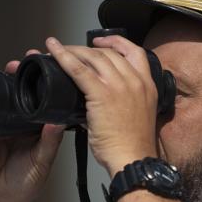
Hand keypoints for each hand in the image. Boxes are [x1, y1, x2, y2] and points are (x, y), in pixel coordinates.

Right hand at [0, 53, 64, 201]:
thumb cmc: (25, 182)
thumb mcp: (41, 162)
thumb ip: (49, 143)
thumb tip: (57, 122)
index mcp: (40, 128)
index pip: (46, 102)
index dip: (49, 87)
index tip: (54, 71)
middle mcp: (23, 121)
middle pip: (25, 93)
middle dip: (27, 76)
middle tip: (30, 59)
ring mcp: (3, 122)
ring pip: (6, 95)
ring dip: (8, 79)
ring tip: (12, 67)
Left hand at [45, 34, 158, 173]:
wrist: (132, 159)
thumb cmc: (131, 146)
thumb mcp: (135, 117)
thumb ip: (119, 103)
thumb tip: (94, 104)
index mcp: (148, 86)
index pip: (135, 52)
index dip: (117, 42)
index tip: (102, 42)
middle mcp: (136, 81)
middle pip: (109, 53)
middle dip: (88, 48)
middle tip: (73, 50)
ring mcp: (120, 85)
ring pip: (93, 56)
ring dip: (74, 50)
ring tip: (59, 50)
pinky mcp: (102, 93)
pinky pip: (79, 69)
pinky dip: (64, 57)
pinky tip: (53, 50)